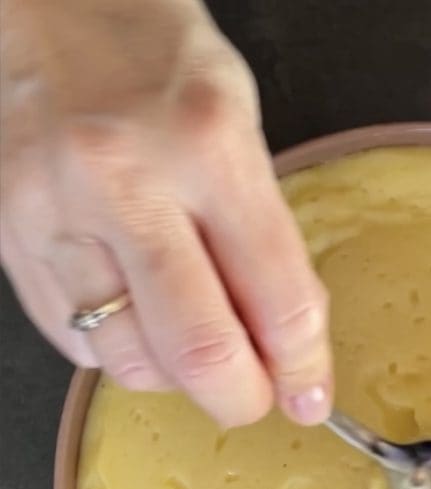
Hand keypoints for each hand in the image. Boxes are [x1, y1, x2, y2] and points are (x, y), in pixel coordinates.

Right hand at [0, 0, 331, 426]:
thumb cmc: (149, 57)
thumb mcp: (239, 125)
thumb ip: (266, 239)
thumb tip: (289, 345)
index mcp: (208, 146)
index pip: (278, 302)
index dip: (303, 371)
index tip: (309, 397)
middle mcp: (124, 181)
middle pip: (199, 351)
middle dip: (241, 398)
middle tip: (255, 397)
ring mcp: (53, 211)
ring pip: (130, 361)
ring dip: (176, 376)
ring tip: (191, 339)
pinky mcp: (7, 235)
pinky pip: (75, 340)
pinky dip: (119, 348)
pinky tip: (136, 310)